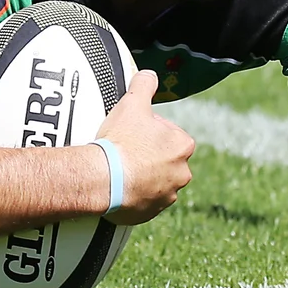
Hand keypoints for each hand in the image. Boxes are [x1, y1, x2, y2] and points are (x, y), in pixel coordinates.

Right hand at [96, 70, 193, 225]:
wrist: (104, 178)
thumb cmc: (122, 141)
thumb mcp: (133, 103)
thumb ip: (145, 85)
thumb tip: (149, 75)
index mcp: (182, 146)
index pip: (170, 134)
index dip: (150, 131)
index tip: (134, 132)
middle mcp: (181, 173)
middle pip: (164, 160)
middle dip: (148, 156)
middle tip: (126, 150)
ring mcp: (166, 196)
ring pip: (155, 182)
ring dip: (141, 176)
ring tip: (120, 170)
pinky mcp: (150, 213)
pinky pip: (143, 202)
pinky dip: (133, 196)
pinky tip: (118, 186)